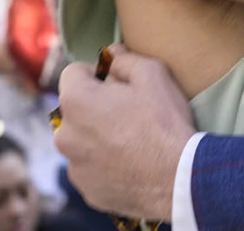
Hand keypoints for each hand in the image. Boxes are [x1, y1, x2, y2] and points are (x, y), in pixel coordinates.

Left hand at [54, 45, 195, 218]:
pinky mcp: (86, 189)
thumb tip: (111, 53)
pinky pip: (91, 168)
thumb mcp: (152, 73)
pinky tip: (131, 164)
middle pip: (76, 109)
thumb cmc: (164, 122)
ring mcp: (74, 166)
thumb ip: (124, 58)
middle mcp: (64, 134)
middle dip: (96, 106)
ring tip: (132, 141)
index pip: (73, 73)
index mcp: (75, 100)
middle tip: (130, 112)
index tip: (120, 83)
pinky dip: (105, 164)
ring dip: (98, 136)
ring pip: (82, 141)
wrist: (178, 177)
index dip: (98, 73)